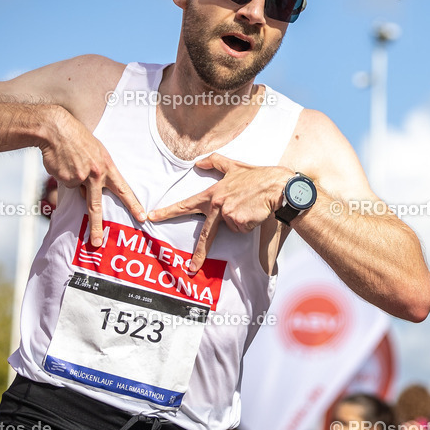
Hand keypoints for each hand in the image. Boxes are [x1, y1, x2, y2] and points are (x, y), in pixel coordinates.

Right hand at [40, 109, 144, 245]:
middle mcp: (95, 175)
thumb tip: (92, 190)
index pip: (124, 190)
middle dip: (96, 227)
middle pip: (96, 206)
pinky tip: (63, 163)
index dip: (133, 204)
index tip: (142, 217)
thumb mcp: (97, 152)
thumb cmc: (79, 140)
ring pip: (78, 190)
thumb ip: (100, 172)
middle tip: (97, 243)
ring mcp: (79, 178)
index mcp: (107, 168)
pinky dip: (64, 176)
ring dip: (74, 182)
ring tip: (71, 168)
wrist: (57, 130)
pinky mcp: (64, 179)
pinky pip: (66, 183)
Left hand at [147, 153, 292, 272]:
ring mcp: (228, 215)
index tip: (151, 217)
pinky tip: (256, 213)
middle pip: (205, 234)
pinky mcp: (240, 223)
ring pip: (232, 228)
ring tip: (251, 208)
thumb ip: (216, 163)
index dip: (168, 211)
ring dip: (242, 221)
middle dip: (198, 253)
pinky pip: (243, 230)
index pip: (186, 205)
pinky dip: (250, 225)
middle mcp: (218, 205)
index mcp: (213, 194)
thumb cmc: (259, 176)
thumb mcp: (236, 166)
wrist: (278, 187)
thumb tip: (199, 162)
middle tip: (191, 267)